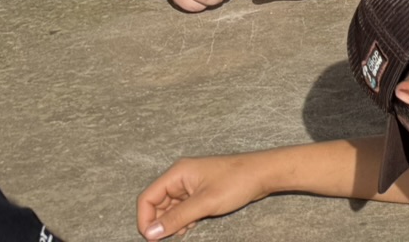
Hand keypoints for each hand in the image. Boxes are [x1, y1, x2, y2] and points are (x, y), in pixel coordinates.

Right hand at [138, 154, 269, 238]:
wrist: (264, 174)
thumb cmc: (237, 182)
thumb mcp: (204, 203)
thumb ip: (177, 218)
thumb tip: (150, 233)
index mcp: (178, 173)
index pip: (147, 198)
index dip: (145, 219)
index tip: (151, 238)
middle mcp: (181, 177)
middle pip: (157, 204)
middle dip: (161, 222)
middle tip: (172, 236)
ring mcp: (190, 184)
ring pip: (170, 208)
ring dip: (173, 222)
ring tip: (185, 230)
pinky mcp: (200, 192)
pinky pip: (182, 208)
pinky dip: (183, 219)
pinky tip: (191, 226)